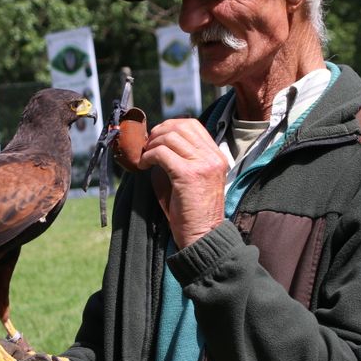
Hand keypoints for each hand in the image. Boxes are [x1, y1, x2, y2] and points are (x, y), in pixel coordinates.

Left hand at [136, 117, 227, 248]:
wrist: (203, 235)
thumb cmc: (193, 212)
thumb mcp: (193, 178)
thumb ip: (182, 158)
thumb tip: (157, 143)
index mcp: (217, 156)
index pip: (193, 125)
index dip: (170, 126)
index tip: (157, 138)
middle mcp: (212, 157)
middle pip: (181, 126)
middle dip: (158, 132)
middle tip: (147, 146)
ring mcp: (202, 164)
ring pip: (170, 137)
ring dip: (152, 144)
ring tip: (145, 157)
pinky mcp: (188, 175)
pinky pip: (161, 153)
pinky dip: (148, 156)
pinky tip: (144, 166)